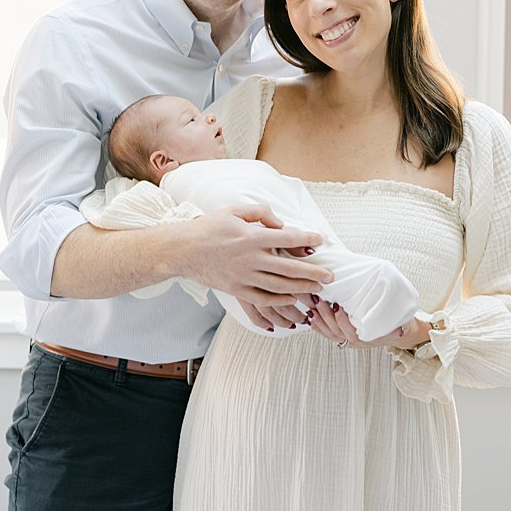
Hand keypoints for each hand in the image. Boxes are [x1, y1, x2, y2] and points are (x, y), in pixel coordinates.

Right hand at [181, 205, 329, 326]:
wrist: (180, 249)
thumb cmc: (208, 227)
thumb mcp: (234, 210)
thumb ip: (261, 212)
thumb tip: (281, 223)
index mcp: (251, 236)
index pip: (287, 238)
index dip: (307, 239)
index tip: (320, 241)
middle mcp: (250, 258)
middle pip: (289, 267)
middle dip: (313, 272)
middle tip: (330, 276)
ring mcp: (242, 276)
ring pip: (278, 286)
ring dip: (301, 288)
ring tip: (317, 289)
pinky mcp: (235, 289)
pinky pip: (262, 298)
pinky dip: (279, 300)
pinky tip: (292, 299)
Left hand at [304, 300, 397, 348]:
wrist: (397, 334)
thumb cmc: (398, 325)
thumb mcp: (401, 326)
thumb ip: (399, 328)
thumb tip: (402, 328)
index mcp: (366, 340)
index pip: (350, 333)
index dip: (342, 320)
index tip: (338, 305)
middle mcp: (355, 342)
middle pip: (335, 331)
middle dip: (326, 316)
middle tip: (320, 300)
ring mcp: (347, 341)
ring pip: (329, 333)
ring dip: (319, 320)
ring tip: (312, 306)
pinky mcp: (342, 336)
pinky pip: (327, 333)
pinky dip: (318, 326)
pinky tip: (311, 316)